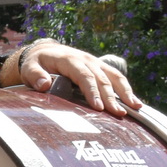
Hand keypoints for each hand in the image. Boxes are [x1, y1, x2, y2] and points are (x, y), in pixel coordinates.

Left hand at [21, 40, 140, 114]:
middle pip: (102, 79)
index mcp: (70, 60)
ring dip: (126, 92)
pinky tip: (136, 104)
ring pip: (114, 76)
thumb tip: (44, 84)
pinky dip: (127, 90)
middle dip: (111, 97)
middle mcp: (87, 60)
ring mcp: (96, 63)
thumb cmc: (37, 63)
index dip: (92, 91)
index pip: (84, 76)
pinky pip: (116, 78)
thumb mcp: (30, 67)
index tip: (98, 107)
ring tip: (136, 108)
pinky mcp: (101, 68)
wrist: (45, 52)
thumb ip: (35, 75)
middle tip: (119, 114)